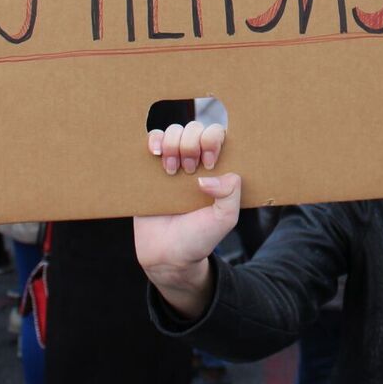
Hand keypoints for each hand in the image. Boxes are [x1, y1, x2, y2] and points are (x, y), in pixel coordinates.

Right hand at [132, 123, 238, 320]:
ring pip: (174, 130)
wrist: (167, 255)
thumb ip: (231, 194)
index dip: (213, 140)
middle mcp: (195, 161)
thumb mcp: (225, 219)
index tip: (209, 163)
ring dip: (173, 144)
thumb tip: (210, 175)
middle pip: (195, 128)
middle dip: (191, 144)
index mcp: (217, 168)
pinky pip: (152, 140)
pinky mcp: (151, 169)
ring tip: (172, 170)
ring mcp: (173, 162)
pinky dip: (155, 139)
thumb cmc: (199, 237)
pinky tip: (156, 153)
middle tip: (188, 170)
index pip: (218, 135)